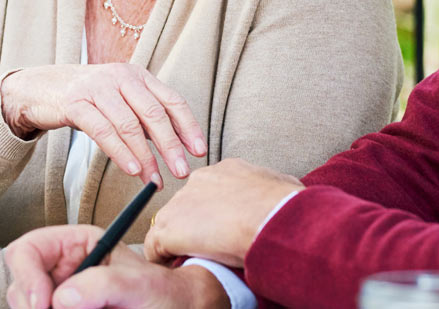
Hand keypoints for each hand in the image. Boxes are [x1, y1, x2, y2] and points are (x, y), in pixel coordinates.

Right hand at [0, 63, 205, 183]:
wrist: (40, 87)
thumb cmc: (86, 98)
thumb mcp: (120, 100)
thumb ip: (144, 117)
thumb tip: (174, 147)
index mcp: (138, 76)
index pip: (172, 100)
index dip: (188, 127)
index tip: (200, 151)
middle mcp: (121, 77)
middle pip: (154, 114)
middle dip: (171, 146)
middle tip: (182, 172)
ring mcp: (98, 88)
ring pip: (130, 126)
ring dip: (146, 157)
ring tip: (155, 180)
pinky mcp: (76, 103)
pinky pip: (104, 131)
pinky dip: (121, 153)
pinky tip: (132, 170)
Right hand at [3, 225, 228, 308]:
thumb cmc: (166, 294)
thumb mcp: (141, 284)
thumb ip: (106, 283)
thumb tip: (64, 297)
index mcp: (76, 245)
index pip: (29, 250)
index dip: (27, 276)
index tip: (43, 303)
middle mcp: (63, 271)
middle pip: (20, 284)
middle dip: (31, 301)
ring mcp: (62, 296)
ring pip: (27, 305)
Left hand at [143, 158, 302, 267]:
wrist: (269, 216)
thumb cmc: (284, 205)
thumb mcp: (282, 186)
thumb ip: (272, 188)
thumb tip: (282, 194)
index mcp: (225, 170)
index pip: (209, 191)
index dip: (214, 212)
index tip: (222, 228)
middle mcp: (198, 180)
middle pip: (188, 206)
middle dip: (196, 225)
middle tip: (210, 246)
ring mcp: (180, 203)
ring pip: (171, 224)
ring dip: (180, 242)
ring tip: (194, 259)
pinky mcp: (168, 228)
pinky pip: (155, 247)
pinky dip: (162, 259)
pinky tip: (175, 267)